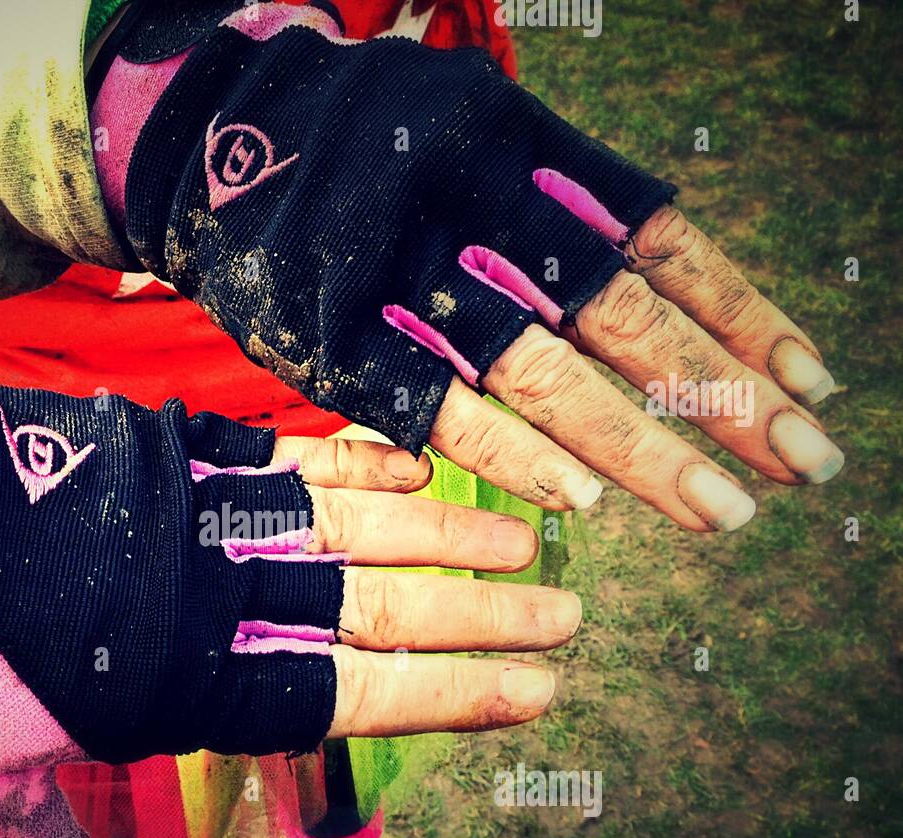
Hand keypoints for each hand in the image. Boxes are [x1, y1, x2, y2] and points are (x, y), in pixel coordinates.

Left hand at [0, 334, 575, 837]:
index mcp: (179, 681)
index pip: (348, 688)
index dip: (450, 690)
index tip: (534, 688)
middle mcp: (207, 591)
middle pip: (373, 600)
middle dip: (479, 613)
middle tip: (566, 614)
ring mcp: (191, 511)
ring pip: (346, 519)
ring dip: (441, 531)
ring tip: (523, 538)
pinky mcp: (161, 450)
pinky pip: (282, 453)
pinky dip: (353, 458)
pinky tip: (410, 464)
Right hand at [109, 4, 841, 532]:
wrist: (218, 143)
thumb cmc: (363, 151)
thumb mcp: (472, 137)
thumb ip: (550, 210)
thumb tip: (655, 301)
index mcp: (527, 151)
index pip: (664, 244)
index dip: (742, 315)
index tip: (809, 381)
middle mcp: (483, 209)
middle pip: (627, 317)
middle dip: (721, 396)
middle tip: (801, 464)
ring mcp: (415, 278)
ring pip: (551, 373)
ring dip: (643, 448)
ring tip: (723, 509)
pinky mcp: (347, 342)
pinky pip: (444, 409)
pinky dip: (514, 455)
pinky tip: (582, 502)